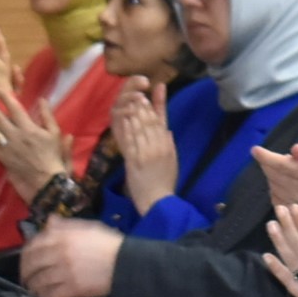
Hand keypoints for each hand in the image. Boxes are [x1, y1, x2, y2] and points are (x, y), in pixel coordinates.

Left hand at [0, 91, 71, 199]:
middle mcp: (15, 136)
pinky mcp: (1, 156)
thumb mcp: (55, 134)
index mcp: (29, 128)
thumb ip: (48, 116)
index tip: (0, 90)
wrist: (45, 179)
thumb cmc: (52, 155)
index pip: (15, 109)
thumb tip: (42, 100)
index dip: (7, 98)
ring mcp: (6, 146)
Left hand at [21, 217, 123, 296]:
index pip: (33, 245)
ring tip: (34, 291)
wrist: (127, 262)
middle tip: (26, 279)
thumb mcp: (88, 227)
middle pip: (32, 264)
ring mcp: (64, 271)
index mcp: (62, 236)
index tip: (26, 261)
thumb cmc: (110, 243)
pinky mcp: (72, 288)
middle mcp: (59, 252)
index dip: (26, 255)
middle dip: (26, 273)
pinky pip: (52, 296)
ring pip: (39, 282)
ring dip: (34, 288)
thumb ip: (66, 225)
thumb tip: (50, 221)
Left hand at [111, 78, 176, 212]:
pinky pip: (130, 141)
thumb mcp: (173, 161)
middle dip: (143, 107)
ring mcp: (146, 153)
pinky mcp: (135, 160)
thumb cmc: (165, 182)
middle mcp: (158, 147)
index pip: (160, 122)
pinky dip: (128, 128)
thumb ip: (169, 144)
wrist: (158, 201)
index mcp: (168, 146)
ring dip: (134, 114)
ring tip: (130, 102)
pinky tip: (125, 119)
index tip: (148, 97)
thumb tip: (167, 130)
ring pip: (140, 129)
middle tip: (137, 95)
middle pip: (150, 122)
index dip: (154, 107)